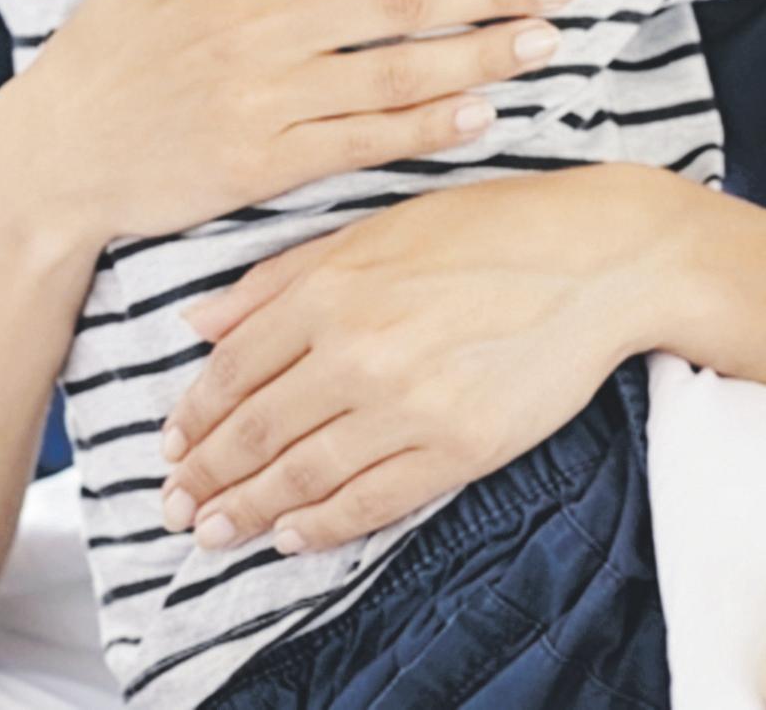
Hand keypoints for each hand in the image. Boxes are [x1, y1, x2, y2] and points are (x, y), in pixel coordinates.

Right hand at [0, 0, 580, 250]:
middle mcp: (256, 24)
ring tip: (543, 41)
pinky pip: (365, 139)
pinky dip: (428, 126)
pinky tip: (483, 114)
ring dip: (479, 55)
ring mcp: (263, 97)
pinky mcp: (265, 162)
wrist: (58, 153)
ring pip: (393, 70)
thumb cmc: (111, 43)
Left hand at [154, 164, 678, 554]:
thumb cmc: (485, 230)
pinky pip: (373, 500)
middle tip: (174, 506)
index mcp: (330, 290)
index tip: (169, 445)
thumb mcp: (372, 229)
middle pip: (256, 432)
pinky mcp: (461, 447)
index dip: (194, 416)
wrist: (596, 258)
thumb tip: (198, 322)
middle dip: (205, 477)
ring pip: (303, 475)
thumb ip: (277, 279)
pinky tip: (291, 535)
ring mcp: (409, 405)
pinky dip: (324, 525)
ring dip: (249, 511)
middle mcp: (358, 352)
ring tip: (214, 532)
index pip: (234, 371)